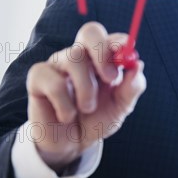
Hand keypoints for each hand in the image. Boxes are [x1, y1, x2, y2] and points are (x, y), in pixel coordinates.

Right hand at [25, 21, 145, 172]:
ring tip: (88, 108)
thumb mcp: (121, 107)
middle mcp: (81, 55)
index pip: (112, 38)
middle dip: (102, 51)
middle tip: (111, 78)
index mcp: (104, 57)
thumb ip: (132, 87)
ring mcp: (59, 63)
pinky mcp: (38, 77)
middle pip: (90, 32)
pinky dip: (65, 104)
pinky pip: (53, 82)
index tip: (127, 57)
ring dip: (86, 89)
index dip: (120, 43)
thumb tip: (139, 65)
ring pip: (74, 59)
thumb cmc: (98, 119)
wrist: (71, 144)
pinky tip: (66, 115)